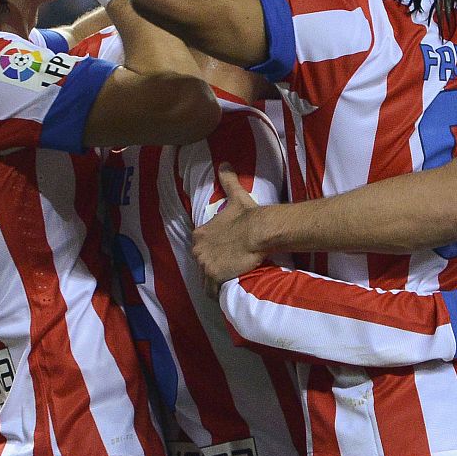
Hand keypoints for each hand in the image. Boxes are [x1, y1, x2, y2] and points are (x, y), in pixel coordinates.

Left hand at [193, 167, 267, 297]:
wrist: (258, 232)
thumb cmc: (248, 216)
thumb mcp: (236, 196)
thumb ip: (228, 181)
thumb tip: (224, 163)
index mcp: (200, 234)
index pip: (201, 246)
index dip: (212, 249)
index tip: (224, 251)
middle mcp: (198, 250)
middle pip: (201, 262)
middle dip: (211, 265)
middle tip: (227, 266)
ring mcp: (205, 265)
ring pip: (205, 278)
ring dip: (214, 280)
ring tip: (227, 280)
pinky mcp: (214, 277)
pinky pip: (211, 290)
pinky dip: (217, 292)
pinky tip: (225, 292)